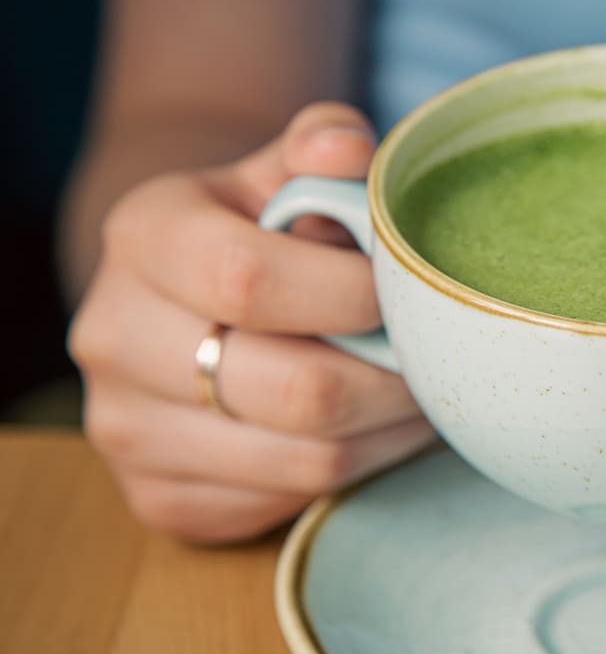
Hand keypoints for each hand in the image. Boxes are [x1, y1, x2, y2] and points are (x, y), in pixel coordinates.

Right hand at [69, 104, 434, 541]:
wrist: (180, 294)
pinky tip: (372, 432)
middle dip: (395, 379)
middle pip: (296, 391)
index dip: (355, 295)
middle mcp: (114, 338)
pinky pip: (286, 506)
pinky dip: (352, 475)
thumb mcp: (284, 171)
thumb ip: (322, 147)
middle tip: (441, 361)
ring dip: (390, 433)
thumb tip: (348, 149)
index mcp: (143, 237)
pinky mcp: (159, 498)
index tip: (408, 292)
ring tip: (424, 394)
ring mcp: (128, 430)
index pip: (250, 278)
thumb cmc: (259, 227)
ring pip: (308, 463)